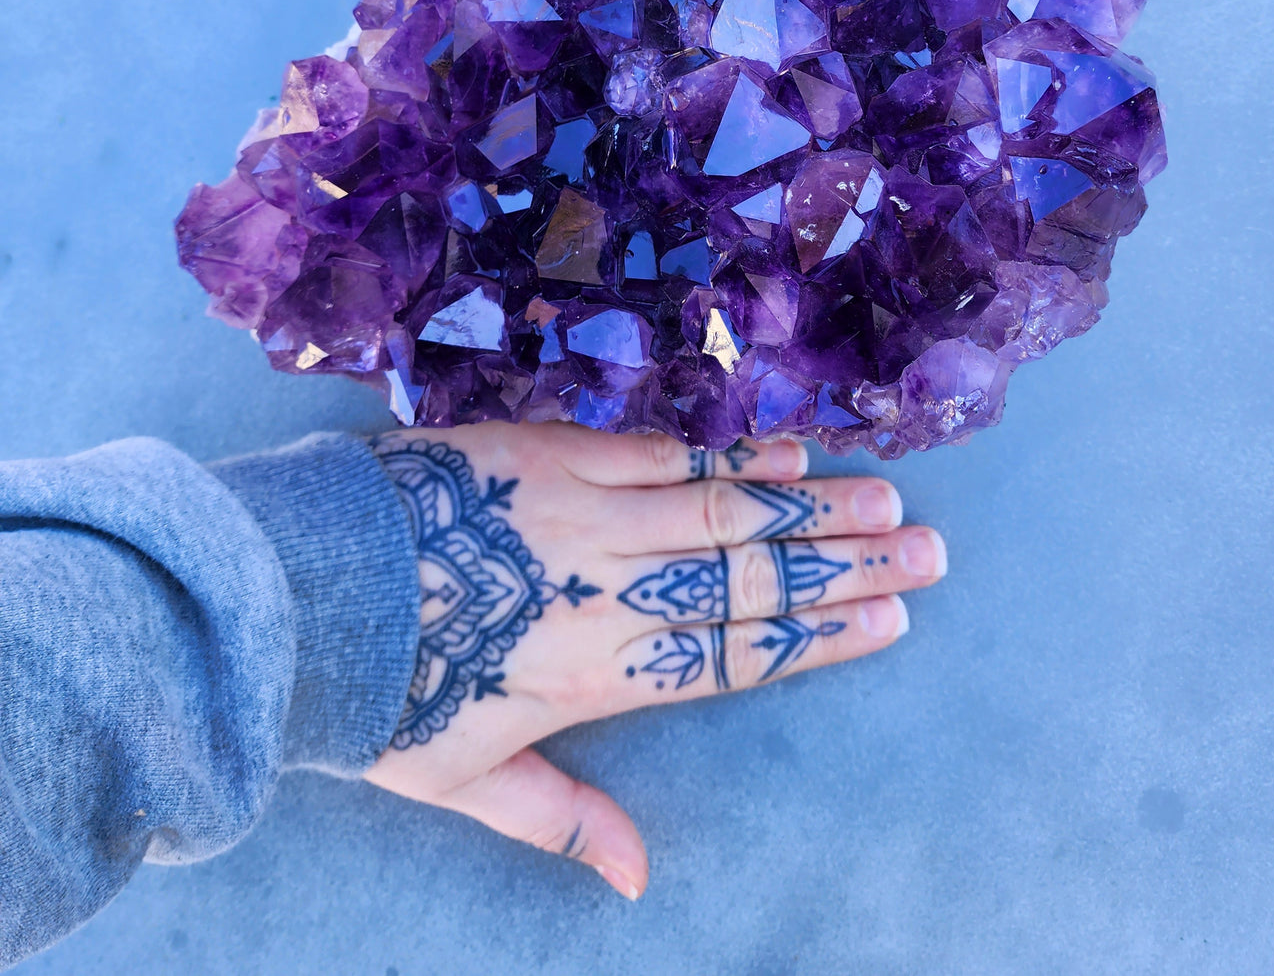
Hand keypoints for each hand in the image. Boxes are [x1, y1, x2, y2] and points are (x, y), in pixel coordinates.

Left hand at [361, 422, 945, 899]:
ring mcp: (586, 510)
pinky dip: (731, 453)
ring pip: (724, 508)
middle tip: (927, 552)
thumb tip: (643, 880)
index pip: (737, 654)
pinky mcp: (553, 450)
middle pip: (753, 576)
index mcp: (599, 674)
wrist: (291, 587)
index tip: (890, 619)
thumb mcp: (463, 779)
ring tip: (888, 497)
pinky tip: (789, 448)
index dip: (820, 635)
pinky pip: (662, 452)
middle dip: (847, 566)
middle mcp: (612, 589)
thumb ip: (560, 817)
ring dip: (813, 503)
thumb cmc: (376, 693)